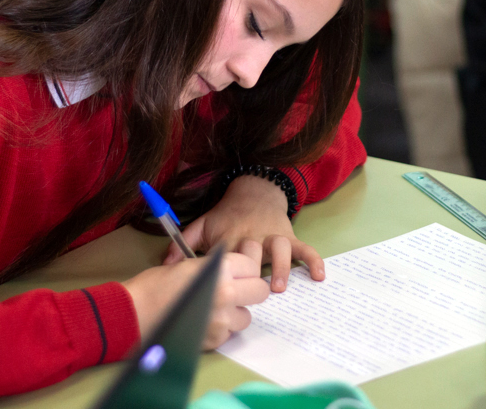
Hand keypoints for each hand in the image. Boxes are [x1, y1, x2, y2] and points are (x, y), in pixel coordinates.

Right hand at [123, 252, 269, 349]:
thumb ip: (217, 267)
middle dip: (249, 290)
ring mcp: (222, 320)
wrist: (134, 312)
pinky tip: (201, 321)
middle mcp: (227, 294)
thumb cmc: (156, 284)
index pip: (252, 266)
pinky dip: (219, 329)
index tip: (237, 270)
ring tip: (213, 308)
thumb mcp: (190, 265)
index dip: (245, 268)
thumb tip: (236, 270)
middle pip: (259, 291)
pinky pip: (228, 334)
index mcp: (221, 269)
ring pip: (245, 317)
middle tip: (233, 290)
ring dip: (234, 313)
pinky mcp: (215, 340)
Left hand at [163, 175, 324, 292]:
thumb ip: (182, 245)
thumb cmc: (226, 214)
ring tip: (278, 287)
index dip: (220, 276)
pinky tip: (319, 276)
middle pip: (252, 256)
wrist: (254, 191)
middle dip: (251, 273)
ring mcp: (272, 237)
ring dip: (280, 268)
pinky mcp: (288, 236)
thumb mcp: (201, 224)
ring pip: (279, 250)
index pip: (223, 258)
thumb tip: (166, 266)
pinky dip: (313, 260)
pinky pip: (304, 248)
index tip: (215, 294)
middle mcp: (252, 237)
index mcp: (229, 237)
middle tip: (249, 294)